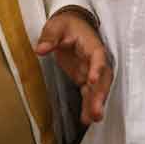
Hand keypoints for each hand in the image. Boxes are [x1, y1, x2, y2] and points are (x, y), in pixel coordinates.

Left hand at [36, 8, 113, 123]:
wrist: (72, 24)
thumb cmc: (66, 24)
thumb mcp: (56, 26)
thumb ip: (49, 37)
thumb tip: (41, 49)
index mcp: (91, 45)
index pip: (98, 56)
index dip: (97, 68)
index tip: (91, 80)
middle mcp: (95, 60)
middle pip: (103, 78)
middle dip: (100, 94)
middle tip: (96, 111)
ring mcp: (91, 70)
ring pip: (98, 88)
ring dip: (96, 103)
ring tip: (93, 119)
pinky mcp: (85, 77)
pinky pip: (89, 93)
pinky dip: (88, 105)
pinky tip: (86, 119)